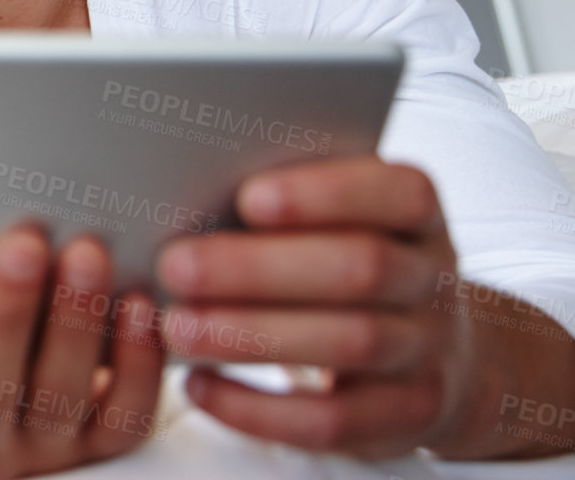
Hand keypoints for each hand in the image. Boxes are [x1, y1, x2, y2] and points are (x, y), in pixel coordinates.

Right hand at [0, 226, 165, 477]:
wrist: (9, 401)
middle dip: (8, 310)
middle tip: (23, 243)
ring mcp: (44, 446)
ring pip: (61, 394)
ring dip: (76, 320)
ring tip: (85, 255)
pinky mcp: (102, 442)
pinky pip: (126, 412)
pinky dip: (138, 361)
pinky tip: (136, 305)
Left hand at [156, 156, 573, 459]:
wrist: (439, 359)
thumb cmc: (348, 265)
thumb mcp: (342, 223)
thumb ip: (287, 205)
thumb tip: (183, 191)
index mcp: (418, 216)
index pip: (399, 193)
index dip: (328, 194)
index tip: (248, 198)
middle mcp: (435, 281)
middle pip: (361, 268)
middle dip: (259, 268)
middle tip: (175, 266)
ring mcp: (428, 353)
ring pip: (350, 343)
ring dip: (251, 335)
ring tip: (177, 327)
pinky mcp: (405, 418)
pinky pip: (333, 421)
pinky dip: (257, 408)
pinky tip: (199, 385)